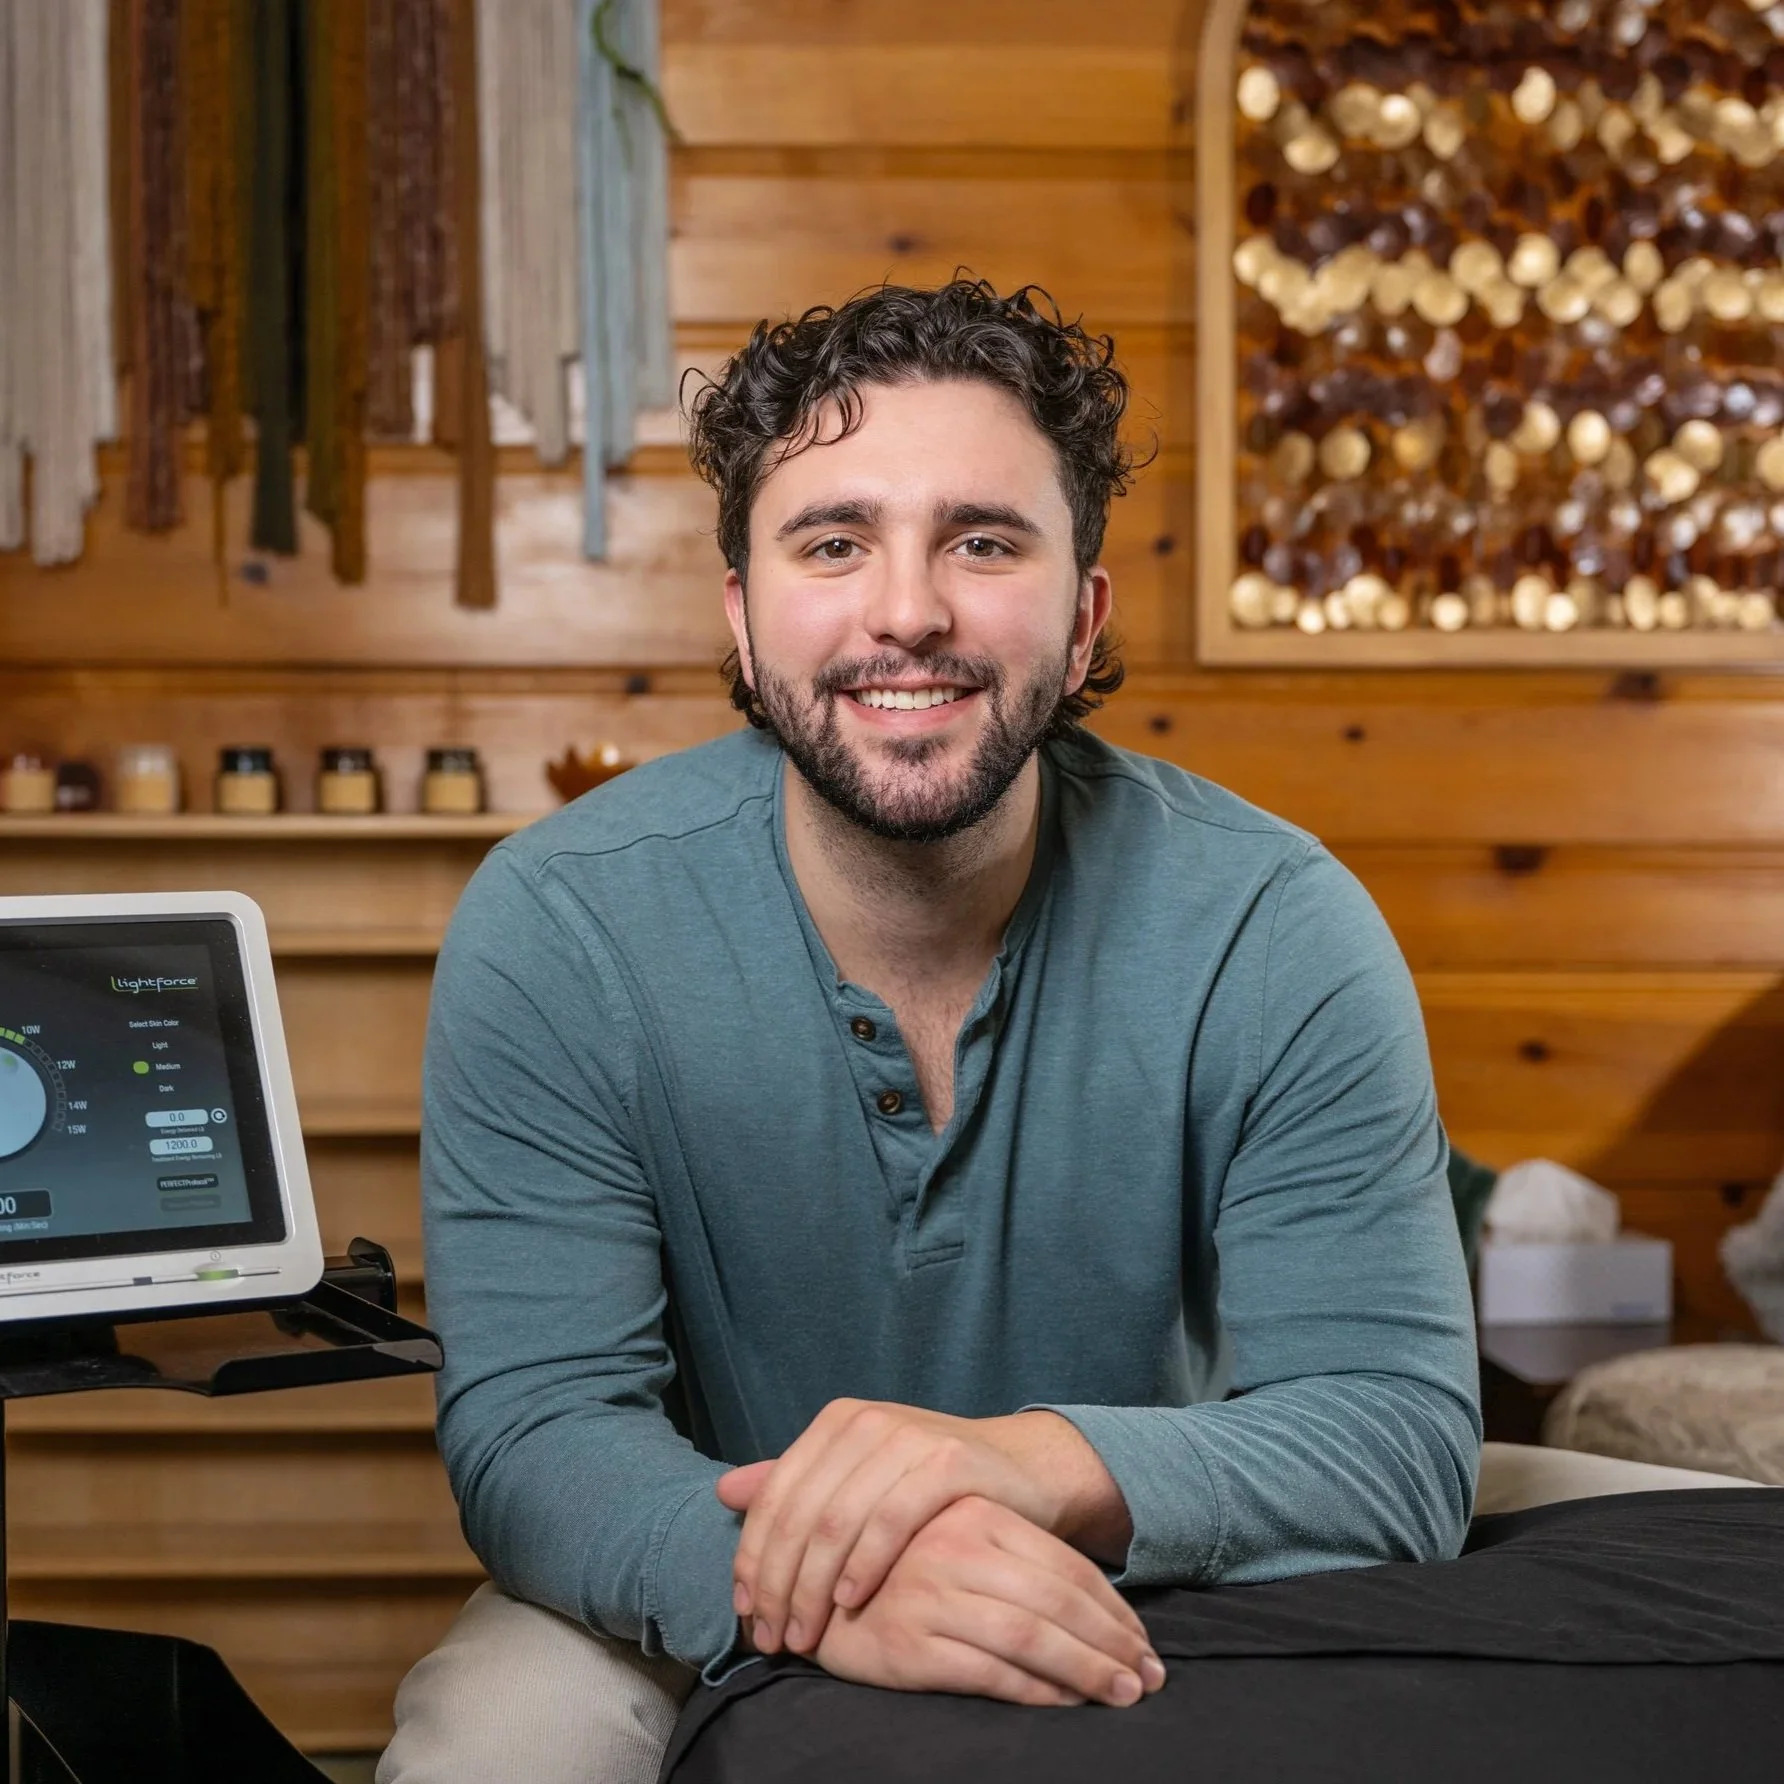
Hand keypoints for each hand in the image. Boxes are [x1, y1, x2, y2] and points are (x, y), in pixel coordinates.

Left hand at [717, 1400, 1128, 1656]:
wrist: (1023, 1471)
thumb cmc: (932, 1486)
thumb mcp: (860, 1480)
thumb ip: (798, 1486)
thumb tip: (724, 1490)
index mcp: (836, 1423)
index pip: (773, 1495)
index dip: (751, 1557)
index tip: (745, 1614)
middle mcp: (865, 1421)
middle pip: (799, 1513)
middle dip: (776, 1583)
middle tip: (770, 1638)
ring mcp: (906, 1437)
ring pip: (836, 1521)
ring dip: (812, 1587)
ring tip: (804, 1636)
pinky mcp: (947, 1462)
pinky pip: (890, 1521)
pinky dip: (863, 1566)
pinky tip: (850, 1603)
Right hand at [809, 1494, 1164, 1708]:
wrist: (812, 1589)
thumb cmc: (899, 1567)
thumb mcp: (961, 1540)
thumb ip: (1020, 1558)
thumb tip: (1102, 1608)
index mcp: (975, 1514)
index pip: (1064, 1563)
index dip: (1113, 1606)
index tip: (1142, 1641)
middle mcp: (957, 1549)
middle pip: (1059, 1601)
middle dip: (1113, 1644)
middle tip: (1148, 1678)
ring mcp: (933, 1596)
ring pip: (1033, 1638)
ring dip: (1088, 1672)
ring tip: (1122, 1695)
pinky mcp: (911, 1645)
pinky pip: (991, 1673)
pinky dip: (1037, 1692)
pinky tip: (1066, 1704)